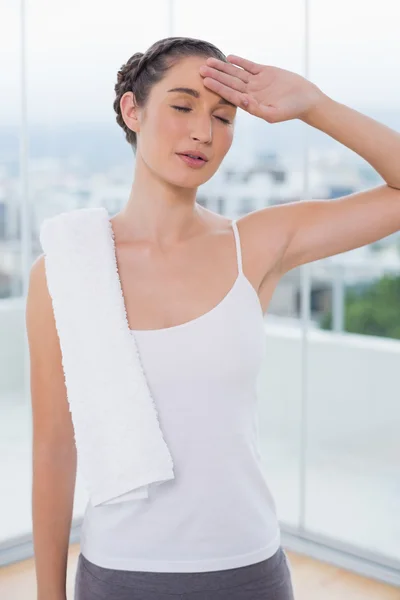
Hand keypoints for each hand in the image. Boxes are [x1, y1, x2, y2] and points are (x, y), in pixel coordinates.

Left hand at [199, 54, 326, 123]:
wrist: (305, 99)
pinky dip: (240, 62)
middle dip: (215, 76)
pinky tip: (229, 58)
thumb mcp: (274, 114)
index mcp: (250, 103)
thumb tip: (243, 101)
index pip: (230, 94)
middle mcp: (251, 93)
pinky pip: (249, 66)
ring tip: (210, 61)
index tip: (206, 82)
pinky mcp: (264, 72)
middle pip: (229, 82)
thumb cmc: (290, 111)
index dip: (218, 87)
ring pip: (236, 73)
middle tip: (201, 69)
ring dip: (223, 68)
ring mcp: (257, 82)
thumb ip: (257, 109)